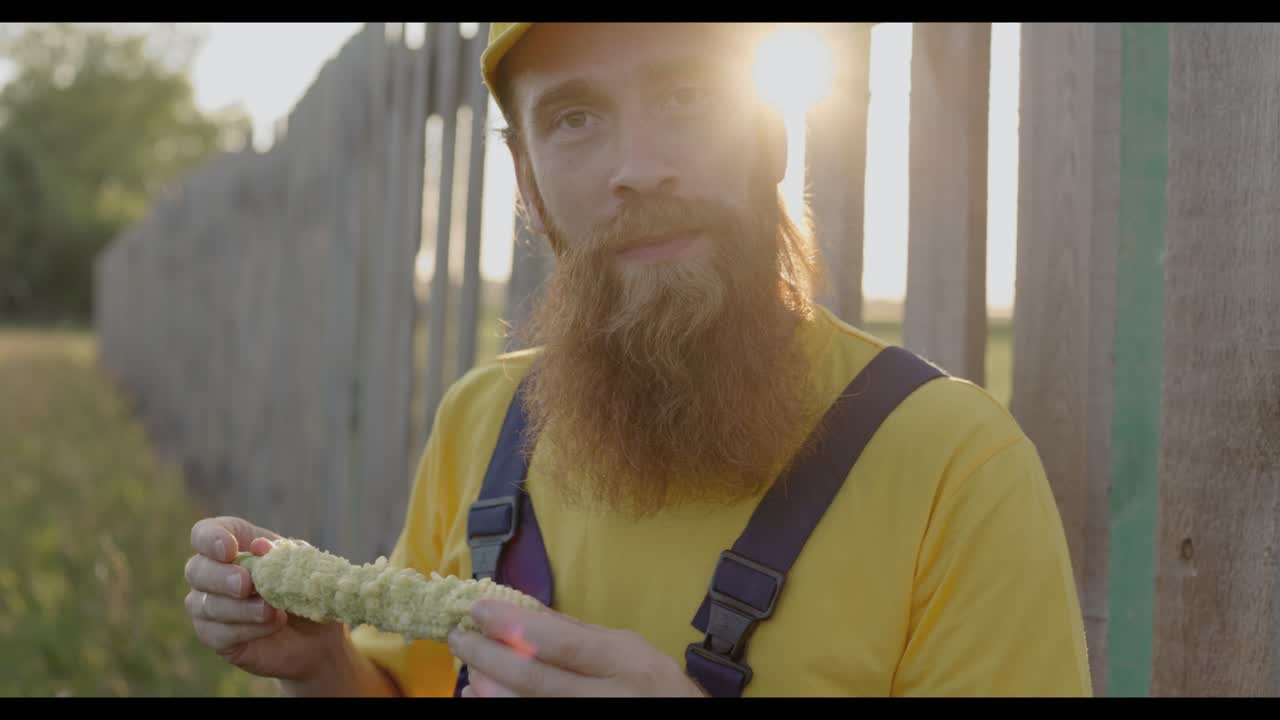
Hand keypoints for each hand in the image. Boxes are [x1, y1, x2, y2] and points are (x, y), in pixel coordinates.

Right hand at [184, 516, 346, 680]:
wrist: (319, 630)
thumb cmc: (306, 587)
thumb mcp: (302, 564)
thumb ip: (282, 552)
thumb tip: (260, 546)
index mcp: (232, 545)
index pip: (204, 534)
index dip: (211, 539)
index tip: (230, 549)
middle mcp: (211, 574)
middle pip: (195, 569)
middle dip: (220, 576)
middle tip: (246, 584)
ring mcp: (209, 607)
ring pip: (205, 605)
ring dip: (240, 608)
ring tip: (271, 610)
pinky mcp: (216, 637)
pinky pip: (216, 634)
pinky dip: (247, 629)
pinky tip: (273, 625)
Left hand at [448, 599, 706, 696]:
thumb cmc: (654, 686)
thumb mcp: (629, 649)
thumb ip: (578, 633)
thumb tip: (524, 609)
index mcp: (624, 661)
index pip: (559, 642)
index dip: (512, 625)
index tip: (478, 609)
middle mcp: (608, 696)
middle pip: (534, 678)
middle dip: (488, 655)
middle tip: (459, 637)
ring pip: (526, 706)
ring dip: (489, 686)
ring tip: (469, 667)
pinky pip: (530, 719)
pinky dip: (500, 708)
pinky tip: (481, 695)